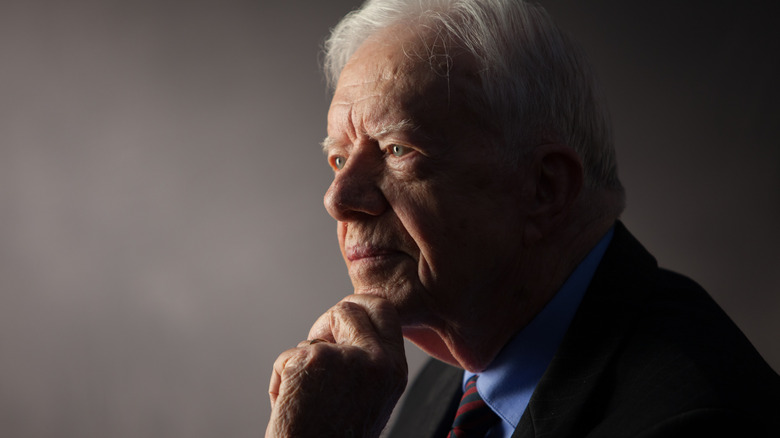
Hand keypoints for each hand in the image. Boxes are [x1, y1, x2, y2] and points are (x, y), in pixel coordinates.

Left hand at [266, 294, 407, 436]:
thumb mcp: (369, 396)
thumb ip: (366, 361)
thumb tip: (343, 325)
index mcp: (395, 370)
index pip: (384, 310)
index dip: (358, 311)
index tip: (341, 326)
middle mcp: (378, 360)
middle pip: (352, 306)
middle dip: (330, 318)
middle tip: (317, 342)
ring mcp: (347, 358)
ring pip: (314, 335)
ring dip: (301, 359)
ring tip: (303, 395)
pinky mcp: (313, 360)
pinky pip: (288, 357)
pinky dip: (281, 380)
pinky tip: (289, 406)